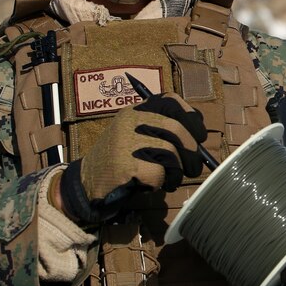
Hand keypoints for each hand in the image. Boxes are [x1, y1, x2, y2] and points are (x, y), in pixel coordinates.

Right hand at [58, 93, 205, 224]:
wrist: (86, 182)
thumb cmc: (121, 161)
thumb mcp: (137, 136)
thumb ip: (163, 130)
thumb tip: (199, 137)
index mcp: (135, 110)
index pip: (170, 101)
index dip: (190, 117)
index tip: (199, 135)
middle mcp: (130, 120)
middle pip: (176, 128)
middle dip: (192, 151)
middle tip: (193, 167)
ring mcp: (125, 141)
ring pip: (170, 152)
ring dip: (177, 171)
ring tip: (170, 178)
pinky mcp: (124, 164)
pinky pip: (159, 172)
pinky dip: (163, 182)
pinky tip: (155, 184)